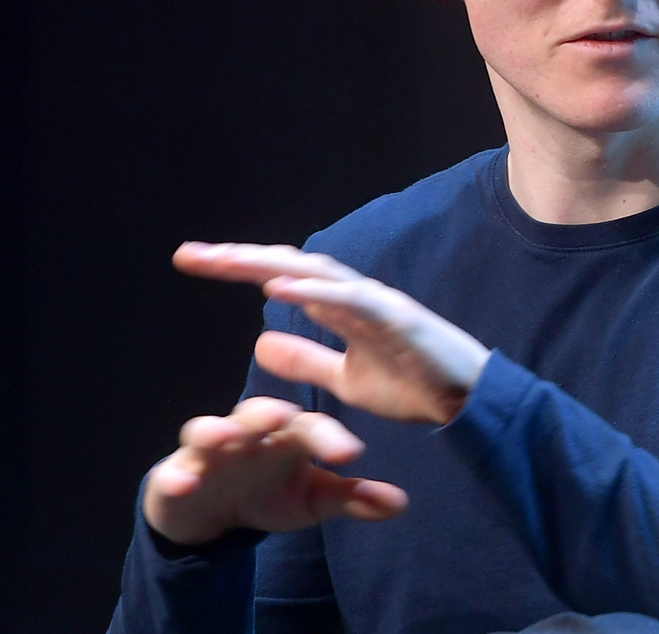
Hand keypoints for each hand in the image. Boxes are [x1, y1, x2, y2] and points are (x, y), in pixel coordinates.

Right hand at [143, 396, 407, 545]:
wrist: (208, 508)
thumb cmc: (265, 492)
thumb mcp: (311, 501)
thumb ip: (352, 498)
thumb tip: (400, 503)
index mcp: (285, 434)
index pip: (310, 428)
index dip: (328, 438)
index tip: (351, 454)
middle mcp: (247, 432)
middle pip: (259, 414)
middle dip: (270, 412)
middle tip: (285, 415)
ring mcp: (207, 451)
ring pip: (208, 430)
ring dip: (216, 430)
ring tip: (226, 435)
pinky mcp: (174, 474)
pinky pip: (171, 472)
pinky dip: (175, 476)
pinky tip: (182, 483)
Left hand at [174, 242, 490, 424]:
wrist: (469, 404)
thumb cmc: (415, 387)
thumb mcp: (345, 379)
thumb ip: (307, 359)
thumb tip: (263, 340)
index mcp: (340, 306)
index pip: (281, 275)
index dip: (238, 266)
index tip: (193, 261)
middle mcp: (354, 295)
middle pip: (288, 264)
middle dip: (238, 258)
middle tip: (189, 254)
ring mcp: (376, 302)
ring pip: (315, 271)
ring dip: (269, 263)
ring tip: (226, 260)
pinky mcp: (397, 318)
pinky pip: (351, 299)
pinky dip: (314, 289)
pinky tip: (279, 285)